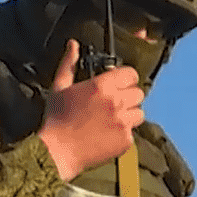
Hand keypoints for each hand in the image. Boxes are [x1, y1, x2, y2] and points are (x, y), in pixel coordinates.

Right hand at [38, 39, 143, 181]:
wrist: (58, 152)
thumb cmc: (56, 119)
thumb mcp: (60, 87)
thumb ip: (69, 64)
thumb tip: (73, 44)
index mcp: (102, 86)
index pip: (131, 74)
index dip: (125, 79)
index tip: (118, 84)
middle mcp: (116, 102)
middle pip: (138, 93)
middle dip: (128, 97)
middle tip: (113, 104)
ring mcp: (123, 122)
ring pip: (139, 113)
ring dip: (129, 115)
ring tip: (112, 120)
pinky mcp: (125, 140)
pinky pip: (133, 132)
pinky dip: (124, 133)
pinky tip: (108, 134)